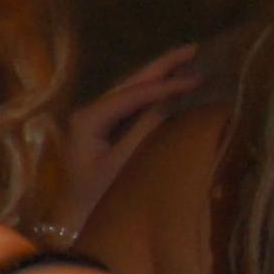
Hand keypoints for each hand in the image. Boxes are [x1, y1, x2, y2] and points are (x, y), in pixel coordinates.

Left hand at [60, 47, 203, 234]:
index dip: (166, 85)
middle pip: (130, 83)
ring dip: (159, 76)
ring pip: (131, 91)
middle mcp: (87, 114)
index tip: (198, 79)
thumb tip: (168, 101)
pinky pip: (132, 106)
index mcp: (87, 119)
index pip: (133, 95)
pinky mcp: (102, 132)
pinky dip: (154, 94)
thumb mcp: (125, 164)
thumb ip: (145, 129)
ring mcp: (93, 122)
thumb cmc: (98, 198)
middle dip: (162, 66)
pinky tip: (172, 86)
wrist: (75, 225)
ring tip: (188, 59)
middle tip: (194, 48)